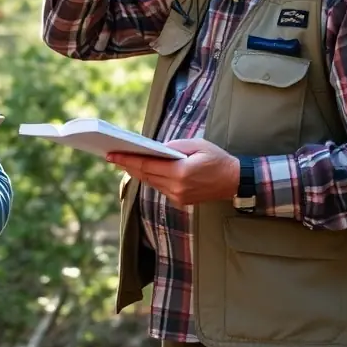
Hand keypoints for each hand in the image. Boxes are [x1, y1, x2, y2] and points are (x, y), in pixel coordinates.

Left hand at [106, 138, 239, 207]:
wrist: (234, 181)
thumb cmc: (217, 159)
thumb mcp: (197, 145)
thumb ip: (174, 146)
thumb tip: (155, 148)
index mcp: (180, 173)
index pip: (147, 166)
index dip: (127, 160)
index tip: (111, 155)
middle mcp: (177, 188)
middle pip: (145, 176)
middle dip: (127, 165)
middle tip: (111, 156)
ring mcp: (178, 197)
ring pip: (151, 183)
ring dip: (137, 172)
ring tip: (123, 161)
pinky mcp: (180, 201)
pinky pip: (160, 188)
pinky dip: (150, 178)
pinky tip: (142, 170)